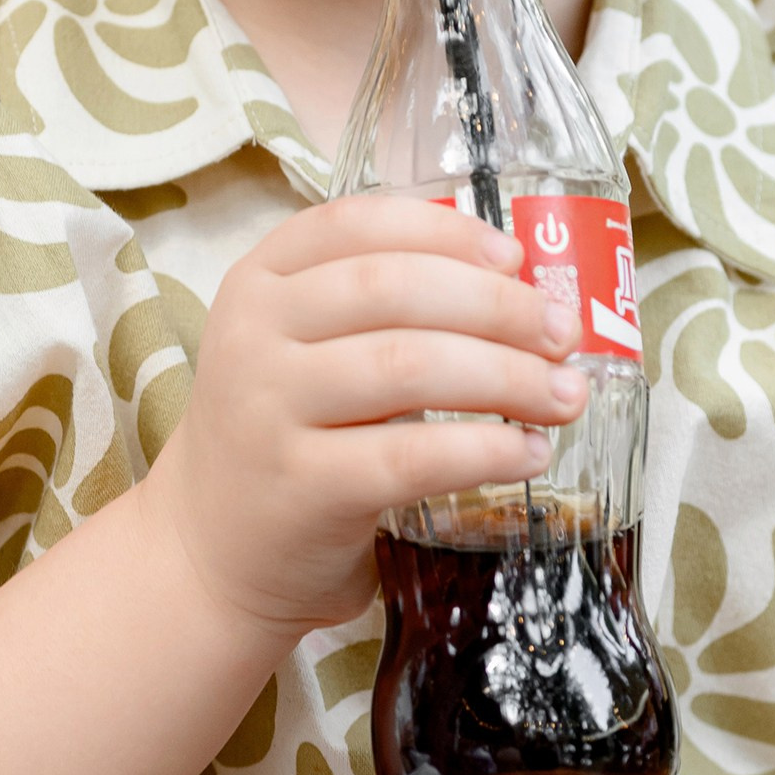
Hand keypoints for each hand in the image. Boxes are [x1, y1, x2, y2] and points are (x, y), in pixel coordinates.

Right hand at [145, 190, 583, 633]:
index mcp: (259, 280)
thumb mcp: (301, 349)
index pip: (358, 223)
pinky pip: (411, 456)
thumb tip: (521, 291)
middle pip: (396, 289)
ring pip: (410, 366)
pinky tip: (527, 453)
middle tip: (563, 334)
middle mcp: (254, 334)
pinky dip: (484, 450)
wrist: (209, 551)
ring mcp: (270, 410)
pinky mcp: (301, 486)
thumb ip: (377, 309)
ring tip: (565, 395)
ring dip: (508, 376)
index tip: (516, 259)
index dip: (449, 233)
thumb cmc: (283, 438)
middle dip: (499, 307)